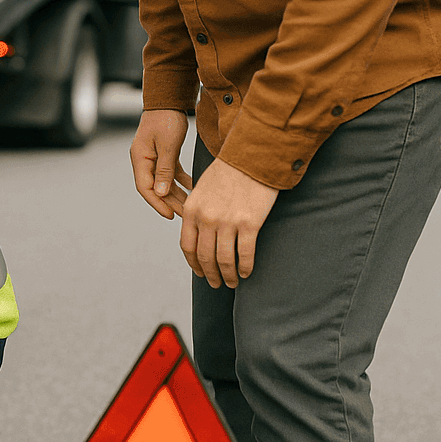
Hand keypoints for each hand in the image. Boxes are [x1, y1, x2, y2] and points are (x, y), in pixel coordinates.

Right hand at [130, 110, 192, 219]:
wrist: (169, 99)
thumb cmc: (166, 118)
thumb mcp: (168, 145)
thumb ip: (164, 170)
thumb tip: (160, 193)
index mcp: (140, 158)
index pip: (145, 188)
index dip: (157, 203)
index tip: (170, 215)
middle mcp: (144, 160)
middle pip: (156, 187)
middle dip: (170, 202)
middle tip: (186, 214)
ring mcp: (153, 157)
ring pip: (164, 181)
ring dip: (176, 193)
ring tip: (190, 205)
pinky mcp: (164, 153)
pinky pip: (171, 172)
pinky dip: (181, 181)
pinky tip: (192, 187)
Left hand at [180, 158, 278, 288]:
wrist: (252, 157)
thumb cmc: (228, 172)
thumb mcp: (202, 189)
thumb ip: (197, 211)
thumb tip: (197, 232)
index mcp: (192, 210)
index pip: (187, 246)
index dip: (193, 264)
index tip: (200, 273)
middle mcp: (206, 218)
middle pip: (205, 257)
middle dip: (210, 274)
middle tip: (216, 284)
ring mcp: (227, 222)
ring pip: (224, 260)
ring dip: (228, 275)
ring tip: (232, 282)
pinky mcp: (249, 223)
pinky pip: (245, 254)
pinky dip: (245, 267)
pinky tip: (246, 273)